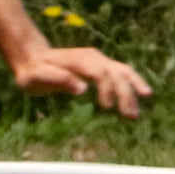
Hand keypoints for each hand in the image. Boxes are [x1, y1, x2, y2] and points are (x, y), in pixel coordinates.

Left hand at [12, 47, 151, 118]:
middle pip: (115, 72)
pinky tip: (141, 96)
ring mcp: (98, 60)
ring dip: (133, 89)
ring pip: (122, 71)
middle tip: (130, 116)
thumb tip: (82, 89)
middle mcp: (91, 57)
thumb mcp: (37, 76)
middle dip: (125, 93)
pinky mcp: (101, 66)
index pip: (100, 72)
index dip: (107, 89)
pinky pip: (121, 73)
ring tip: (137, 112)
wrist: (33, 58)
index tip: (107, 107)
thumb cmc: (33, 71)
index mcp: (77, 59)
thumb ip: (57, 79)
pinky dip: (132, 84)